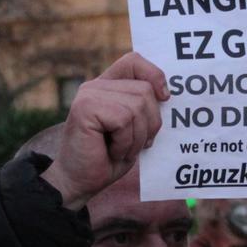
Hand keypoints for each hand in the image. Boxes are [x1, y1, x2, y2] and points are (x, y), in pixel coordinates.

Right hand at [39, 52, 167, 209]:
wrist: (79, 184)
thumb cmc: (107, 159)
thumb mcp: (134, 130)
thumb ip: (144, 108)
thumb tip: (168, 95)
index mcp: (108, 86)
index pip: (134, 62)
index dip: (154, 75)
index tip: (165, 98)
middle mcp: (96, 86)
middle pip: (144, 89)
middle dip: (150, 123)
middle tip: (135, 144)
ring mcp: (89, 95)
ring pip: (137, 106)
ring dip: (136, 137)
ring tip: (120, 149)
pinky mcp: (85, 108)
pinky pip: (124, 120)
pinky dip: (125, 142)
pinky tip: (111, 151)